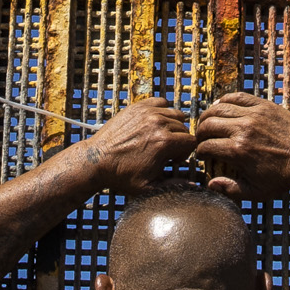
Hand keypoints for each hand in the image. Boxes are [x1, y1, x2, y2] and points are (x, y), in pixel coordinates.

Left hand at [74, 97, 193, 193]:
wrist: (96, 161)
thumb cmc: (120, 174)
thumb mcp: (148, 187)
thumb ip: (173, 185)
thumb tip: (192, 185)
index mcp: (164, 142)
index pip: (191, 141)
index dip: (185, 153)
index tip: (173, 160)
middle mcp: (158, 124)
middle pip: (183, 128)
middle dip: (178, 141)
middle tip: (164, 152)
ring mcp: (147, 113)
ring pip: (174, 114)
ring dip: (172, 126)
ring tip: (160, 137)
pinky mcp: (137, 107)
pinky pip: (160, 102)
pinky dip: (162, 110)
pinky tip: (155, 123)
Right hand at [190, 91, 289, 199]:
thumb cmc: (284, 178)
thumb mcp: (257, 192)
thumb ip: (231, 189)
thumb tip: (210, 183)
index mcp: (238, 151)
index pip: (207, 146)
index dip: (200, 151)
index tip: (202, 154)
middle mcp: (243, 130)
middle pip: (208, 125)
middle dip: (200, 133)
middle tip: (202, 138)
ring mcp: (254, 115)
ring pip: (219, 108)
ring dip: (209, 116)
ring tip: (208, 123)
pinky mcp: (265, 106)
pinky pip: (239, 97)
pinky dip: (226, 100)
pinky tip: (222, 106)